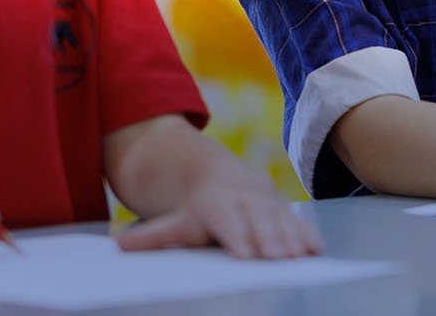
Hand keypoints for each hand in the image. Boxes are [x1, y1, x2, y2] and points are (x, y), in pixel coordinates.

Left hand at [116, 154, 321, 258]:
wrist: (220, 175)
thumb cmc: (197, 207)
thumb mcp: (175, 219)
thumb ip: (153, 236)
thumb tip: (119, 247)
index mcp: (217, 203)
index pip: (228, 222)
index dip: (238, 238)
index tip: (245, 255)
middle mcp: (244, 199)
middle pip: (258, 222)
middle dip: (270, 240)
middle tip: (279, 260)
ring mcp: (266, 202)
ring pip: (280, 220)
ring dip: (292, 239)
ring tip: (300, 258)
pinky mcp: (282, 208)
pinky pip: (296, 221)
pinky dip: (306, 234)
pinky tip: (316, 250)